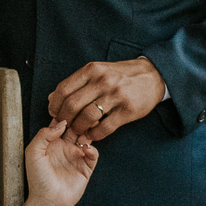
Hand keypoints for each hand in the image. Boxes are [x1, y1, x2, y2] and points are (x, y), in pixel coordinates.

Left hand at [25, 118, 97, 205]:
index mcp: (51, 142)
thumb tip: (62, 123)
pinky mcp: (86, 168)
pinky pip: (93, 154)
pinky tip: (86, 149)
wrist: (48, 201)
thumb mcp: (33, 152)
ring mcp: (76, 156)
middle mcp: (65, 147)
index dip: (66, 114)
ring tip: (85, 131)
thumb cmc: (38, 178)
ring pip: (87, 137)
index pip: (61, 122)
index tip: (69, 108)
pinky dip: (92, 149)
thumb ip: (44, 134)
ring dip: (88, 132)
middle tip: (83, 115)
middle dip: (80, 120)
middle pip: (76, 126)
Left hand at [47, 56, 165, 143]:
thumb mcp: (97, 71)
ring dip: (78, 128)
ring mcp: (116, 95)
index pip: (63, 89)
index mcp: (92, 70)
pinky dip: (95, 134)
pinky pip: (105, 128)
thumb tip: (52, 98)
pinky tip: (92, 135)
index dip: (54, 105)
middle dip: (64, 119)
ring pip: (87, 117)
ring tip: (78, 131)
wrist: (153, 75)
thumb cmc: (121, 75)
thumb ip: (75, 83)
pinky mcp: (128, 110)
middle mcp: (103, 81)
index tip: (53, 114)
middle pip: (72, 105)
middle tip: (64, 126)